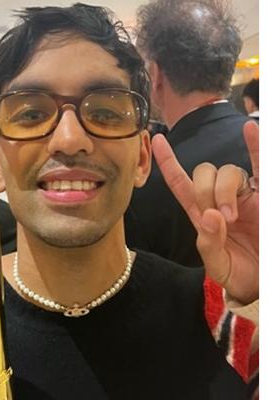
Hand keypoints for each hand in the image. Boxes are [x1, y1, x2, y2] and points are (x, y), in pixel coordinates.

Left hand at [152, 121, 257, 303]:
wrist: (261, 280)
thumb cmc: (237, 272)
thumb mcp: (217, 264)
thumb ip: (209, 243)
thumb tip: (210, 216)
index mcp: (200, 213)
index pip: (180, 183)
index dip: (168, 162)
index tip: (157, 141)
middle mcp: (218, 199)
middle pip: (203, 173)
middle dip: (205, 191)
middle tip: (220, 218)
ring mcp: (241, 195)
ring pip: (227, 171)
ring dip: (225, 190)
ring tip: (232, 216)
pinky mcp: (263, 194)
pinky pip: (260, 165)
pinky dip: (257, 146)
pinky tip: (251, 128)